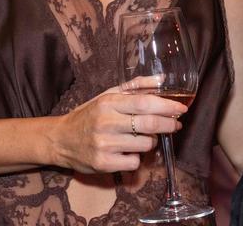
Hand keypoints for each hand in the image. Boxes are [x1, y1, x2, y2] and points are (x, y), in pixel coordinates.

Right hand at [49, 77, 186, 173]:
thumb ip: (136, 87)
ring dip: (150, 142)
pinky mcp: (103, 163)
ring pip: (145, 145)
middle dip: (168, 125)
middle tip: (176, 125)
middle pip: (149, 125)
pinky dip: (137, 157)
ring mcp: (104, 144)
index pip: (145, 103)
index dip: (167, 106)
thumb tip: (162, 79)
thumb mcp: (108, 95)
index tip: (181, 109)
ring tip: (140, 138)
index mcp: (109, 102)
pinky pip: (134, 162)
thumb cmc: (90, 115)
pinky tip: (126, 151)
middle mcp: (106, 122)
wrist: (61, 139)